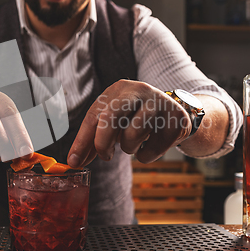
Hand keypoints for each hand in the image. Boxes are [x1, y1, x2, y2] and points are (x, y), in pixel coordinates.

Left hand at [67, 80, 190, 167]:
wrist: (176, 116)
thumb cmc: (138, 119)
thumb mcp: (115, 123)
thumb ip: (94, 140)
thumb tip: (74, 161)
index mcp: (118, 89)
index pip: (94, 114)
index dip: (82, 140)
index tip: (74, 161)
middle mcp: (138, 91)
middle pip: (111, 115)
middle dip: (102, 141)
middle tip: (104, 156)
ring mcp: (159, 103)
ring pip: (133, 133)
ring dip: (129, 148)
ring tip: (133, 145)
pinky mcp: (176, 118)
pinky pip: (153, 148)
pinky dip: (147, 155)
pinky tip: (150, 146)